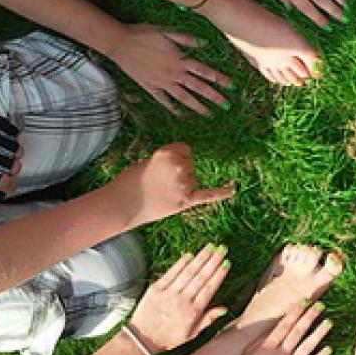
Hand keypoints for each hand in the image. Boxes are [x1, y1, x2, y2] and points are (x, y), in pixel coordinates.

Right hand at [105, 143, 235, 225]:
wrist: (122, 205)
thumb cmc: (131, 182)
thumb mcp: (149, 161)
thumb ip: (169, 161)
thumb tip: (187, 165)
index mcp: (168, 152)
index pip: (185, 149)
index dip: (176, 158)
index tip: (164, 166)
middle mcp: (179, 165)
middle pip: (190, 165)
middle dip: (178, 172)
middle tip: (159, 182)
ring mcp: (184, 183)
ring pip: (193, 180)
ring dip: (182, 186)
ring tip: (162, 193)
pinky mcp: (186, 201)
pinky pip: (209, 195)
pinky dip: (221, 192)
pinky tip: (233, 190)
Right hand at [107, 23, 230, 115]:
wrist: (120, 42)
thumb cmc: (144, 34)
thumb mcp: (167, 32)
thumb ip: (187, 39)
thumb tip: (205, 44)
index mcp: (180, 59)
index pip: (205, 71)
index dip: (219, 79)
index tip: (232, 86)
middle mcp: (174, 74)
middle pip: (198, 88)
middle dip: (214, 97)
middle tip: (226, 106)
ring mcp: (162, 82)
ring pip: (183, 97)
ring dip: (197, 106)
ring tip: (208, 114)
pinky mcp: (150, 87)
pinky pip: (163, 100)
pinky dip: (172, 107)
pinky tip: (180, 113)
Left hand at [128, 244, 231, 353]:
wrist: (142, 339)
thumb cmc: (168, 338)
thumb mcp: (192, 334)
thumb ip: (208, 320)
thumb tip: (224, 308)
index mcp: (193, 312)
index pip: (210, 288)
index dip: (219, 274)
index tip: (227, 262)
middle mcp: (182, 301)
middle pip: (201, 277)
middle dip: (213, 261)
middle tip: (222, 248)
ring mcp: (169, 294)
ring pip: (188, 272)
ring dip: (200, 258)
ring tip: (210, 247)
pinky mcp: (156, 289)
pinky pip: (171, 273)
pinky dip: (181, 263)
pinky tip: (189, 254)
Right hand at [232, 300, 332, 354]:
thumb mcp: (247, 354)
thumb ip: (261, 339)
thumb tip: (272, 325)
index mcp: (268, 347)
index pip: (284, 325)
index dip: (295, 312)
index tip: (303, 301)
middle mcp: (280, 354)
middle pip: (298, 332)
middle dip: (309, 317)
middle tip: (320, 305)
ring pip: (307, 346)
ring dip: (319, 333)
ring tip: (329, 322)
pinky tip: (329, 348)